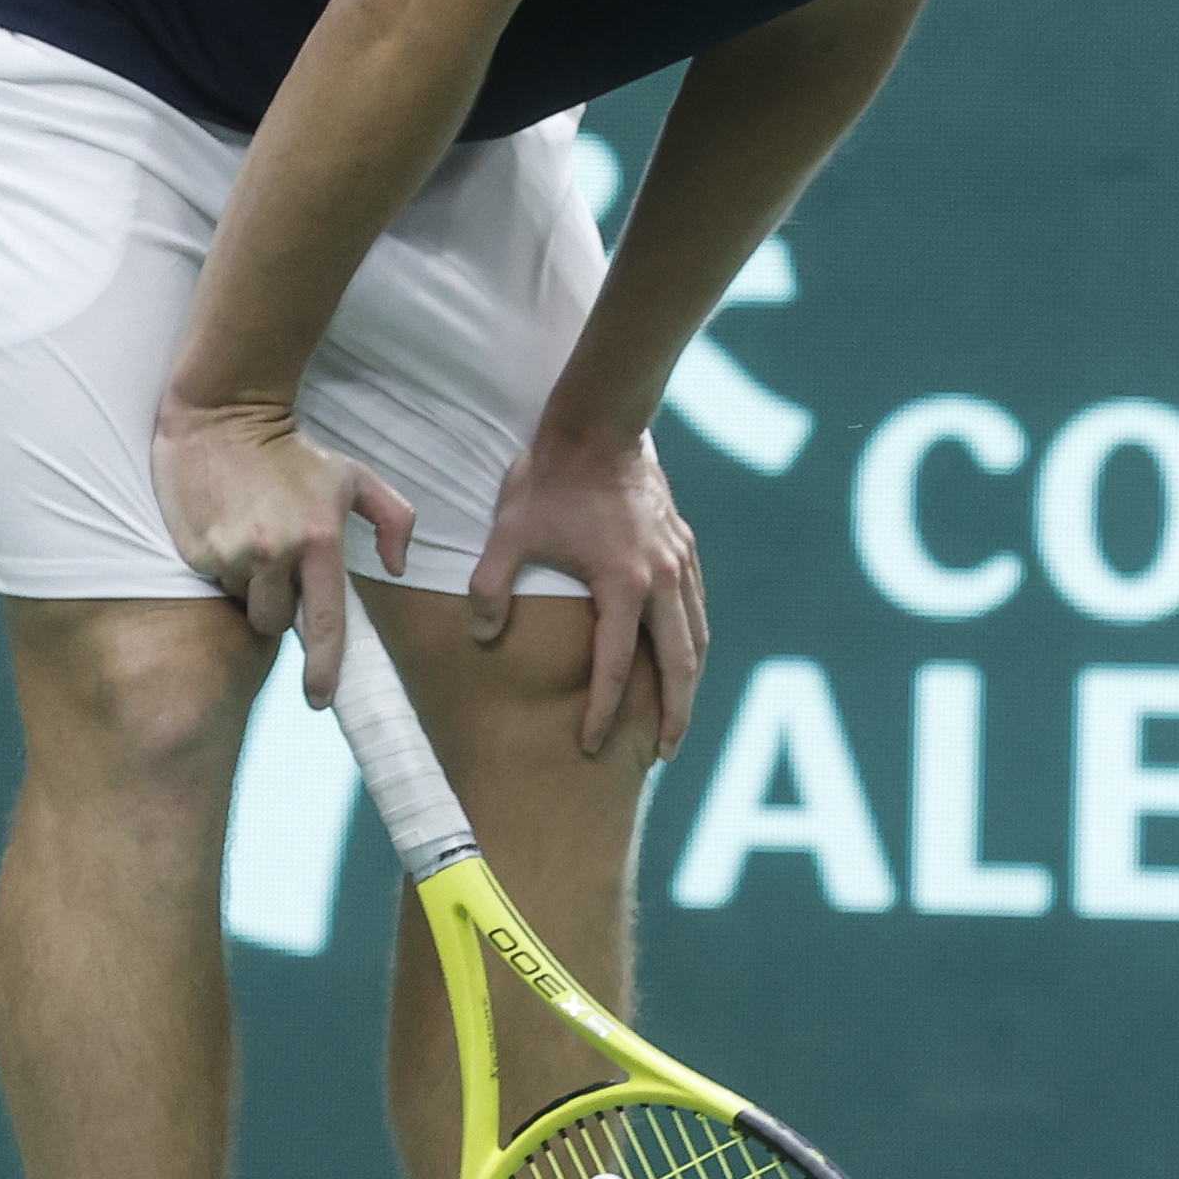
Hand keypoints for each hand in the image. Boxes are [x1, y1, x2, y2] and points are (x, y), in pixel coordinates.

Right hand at [153, 396, 418, 700]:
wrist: (223, 414)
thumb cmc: (295, 451)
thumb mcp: (354, 477)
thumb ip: (394, 520)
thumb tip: (397, 568)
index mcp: (319, 540)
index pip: (325, 623)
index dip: (323, 667)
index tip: (320, 700)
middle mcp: (273, 553)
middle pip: (276, 621)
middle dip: (280, 606)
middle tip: (281, 564)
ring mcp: (230, 553)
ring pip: (243, 602)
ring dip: (251, 585)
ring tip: (254, 538)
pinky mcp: (195, 549)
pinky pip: (214, 580)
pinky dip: (224, 567)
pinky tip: (229, 529)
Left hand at [470, 422, 706, 760]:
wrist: (598, 424)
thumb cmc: (550, 479)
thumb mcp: (510, 533)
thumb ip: (491, 588)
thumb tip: (480, 637)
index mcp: (624, 583)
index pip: (614, 665)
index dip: (603, 710)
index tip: (592, 744)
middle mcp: (662, 579)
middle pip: (679, 664)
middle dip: (673, 714)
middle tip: (662, 753)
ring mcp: (679, 562)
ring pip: (697, 637)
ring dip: (690, 682)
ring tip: (677, 718)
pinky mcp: (684, 546)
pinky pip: (697, 607)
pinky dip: (694, 641)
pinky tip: (682, 658)